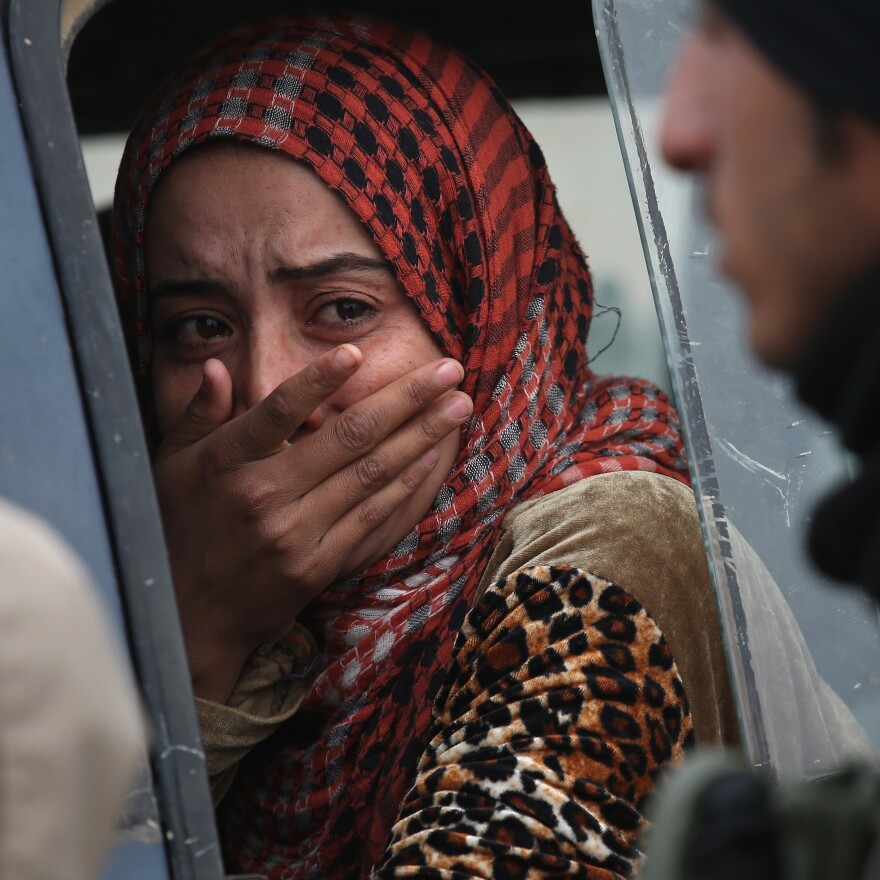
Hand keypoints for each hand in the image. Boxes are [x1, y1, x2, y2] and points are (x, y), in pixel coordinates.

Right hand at [153, 344, 470, 701]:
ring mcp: (295, 534)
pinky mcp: (318, 565)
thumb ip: (199, 413)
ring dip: (421, 436)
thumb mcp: (172, 465)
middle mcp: (264, 496)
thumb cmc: (179, 527)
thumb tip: (221, 365)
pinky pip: (372, 518)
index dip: (319, 380)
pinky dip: (404, 485)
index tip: (357, 352)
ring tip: (457, 406)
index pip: (279, 410)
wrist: (190, 617)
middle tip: (448, 369)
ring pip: (371, 474)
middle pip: (348, 437)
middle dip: (406, 399)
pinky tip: (430, 458)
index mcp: (227, 462)